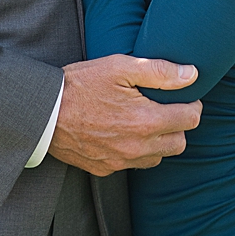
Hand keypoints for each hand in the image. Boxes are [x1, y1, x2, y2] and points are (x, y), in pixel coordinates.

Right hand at [48, 55, 201, 175]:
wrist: (42, 112)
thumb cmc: (79, 84)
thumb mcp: (118, 67)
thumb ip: (158, 71)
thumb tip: (192, 74)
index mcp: (146, 120)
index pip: (190, 119)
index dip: (191, 104)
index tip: (183, 96)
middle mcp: (138, 147)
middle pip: (180, 142)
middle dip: (178, 125)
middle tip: (163, 108)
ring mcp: (121, 161)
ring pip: (159, 157)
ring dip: (159, 141)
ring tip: (143, 120)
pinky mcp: (106, 168)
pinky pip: (134, 164)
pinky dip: (136, 151)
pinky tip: (122, 133)